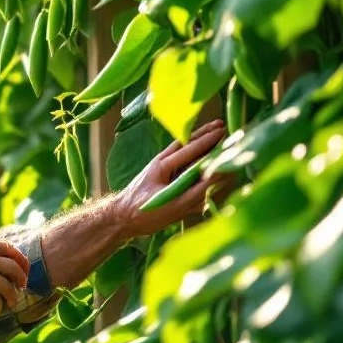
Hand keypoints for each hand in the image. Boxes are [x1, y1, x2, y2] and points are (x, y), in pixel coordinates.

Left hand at [115, 119, 234, 236]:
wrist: (119, 218)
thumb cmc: (144, 213)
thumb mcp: (174, 205)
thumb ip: (197, 191)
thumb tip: (217, 175)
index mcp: (162, 165)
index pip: (190, 148)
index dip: (208, 140)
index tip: (223, 131)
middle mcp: (160, 161)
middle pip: (185, 142)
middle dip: (203, 133)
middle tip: (220, 124)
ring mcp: (158, 166)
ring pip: (180, 148)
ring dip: (196, 139)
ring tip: (211, 131)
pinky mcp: (157, 175)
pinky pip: (177, 158)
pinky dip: (189, 150)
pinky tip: (196, 150)